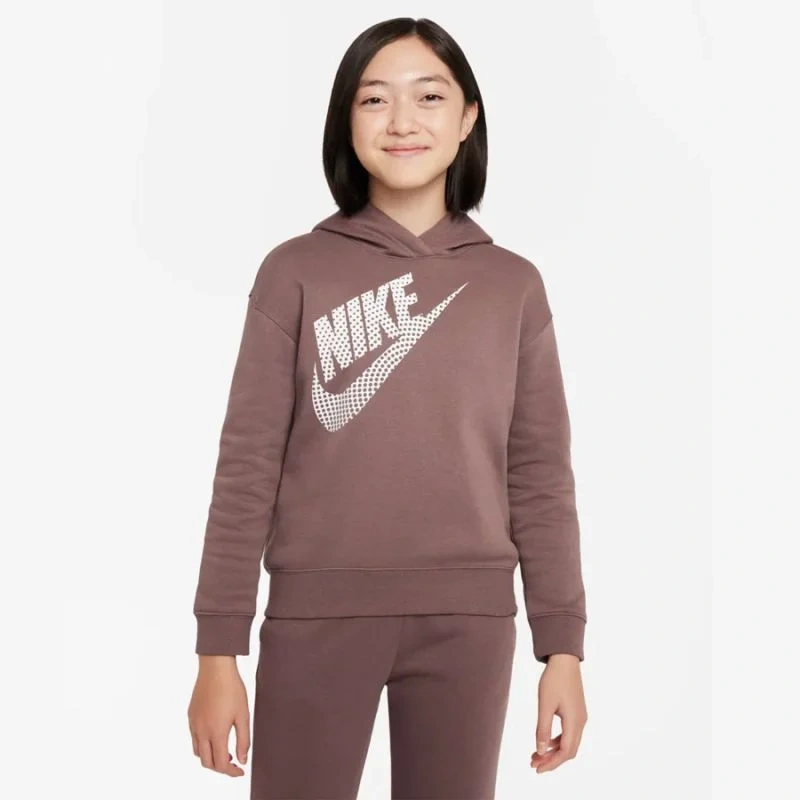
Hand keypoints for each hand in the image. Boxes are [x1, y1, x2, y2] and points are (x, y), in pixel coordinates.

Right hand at [188, 655, 249, 776]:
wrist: (215, 668)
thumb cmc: (232, 688)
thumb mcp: (243, 714)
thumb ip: (243, 740)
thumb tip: (242, 760)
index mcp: (216, 733)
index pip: (221, 764)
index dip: (231, 772)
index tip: (241, 771)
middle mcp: (201, 731)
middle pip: (207, 762)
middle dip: (220, 768)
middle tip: (234, 763)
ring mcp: (193, 724)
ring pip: (198, 752)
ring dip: (210, 757)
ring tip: (225, 750)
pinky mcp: (190, 716)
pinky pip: (194, 738)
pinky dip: (203, 745)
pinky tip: (215, 735)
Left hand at [530, 653, 586, 773]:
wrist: (564, 659)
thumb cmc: (554, 680)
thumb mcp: (545, 704)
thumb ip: (542, 729)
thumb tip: (540, 751)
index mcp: (575, 722)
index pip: (565, 752)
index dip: (552, 763)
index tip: (537, 769)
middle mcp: (581, 722)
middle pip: (569, 750)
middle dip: (552, 760)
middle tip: (534, 764)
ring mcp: (580, 717)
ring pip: (569, 742)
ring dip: (553, 750)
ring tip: (536, 755)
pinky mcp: (576, 711)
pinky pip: (568, 733)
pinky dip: (557, 740)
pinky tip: (545, 741)